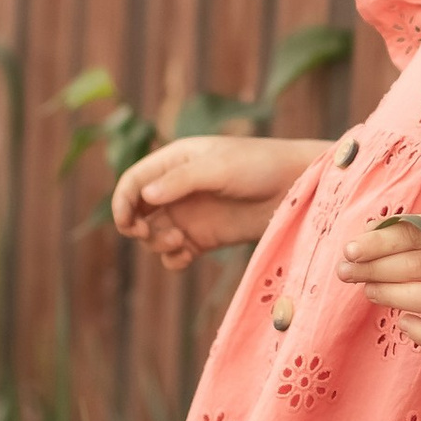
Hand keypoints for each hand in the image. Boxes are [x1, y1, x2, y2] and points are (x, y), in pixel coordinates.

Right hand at [112, 134, 322, 272]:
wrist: (298, 188)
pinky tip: (185, 256)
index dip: (122, 201)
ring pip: (153, 235)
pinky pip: (175, 254)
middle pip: (137, 211)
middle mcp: (178, 188)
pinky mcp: (205, 238)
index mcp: (175, 161)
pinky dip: (172, 259)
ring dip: (156, 242)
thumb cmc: (261, 166)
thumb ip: (181, 180)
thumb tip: (145, 197)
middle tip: (145, 233)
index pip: (134, 181)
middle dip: (134, 225)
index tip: (127, 223)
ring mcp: (190, 214)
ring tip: (179, 241)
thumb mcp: (219, 167)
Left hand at [338, 203, 420, 351]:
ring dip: (391, 296)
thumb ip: (414, 228)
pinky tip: (403, 322)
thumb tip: (365, 236)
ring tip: (367, 290)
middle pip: (420, 266)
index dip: (380, 242)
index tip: (349, 249)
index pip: (419, 233)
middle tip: (346, 272)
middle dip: (376, 269)